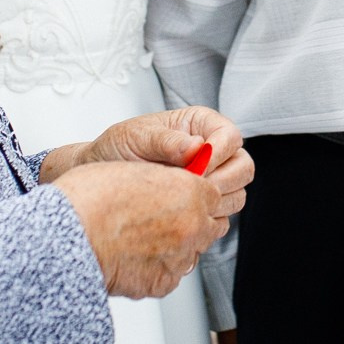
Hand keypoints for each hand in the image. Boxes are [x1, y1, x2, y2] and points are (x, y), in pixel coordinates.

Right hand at [53, 160, 228, 298]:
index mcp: (190, 192)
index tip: (184, 196)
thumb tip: (175, 185)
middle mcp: (192, 226)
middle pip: (210, 225)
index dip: (196, 195)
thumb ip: (168, 179)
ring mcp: (179, 258)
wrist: (69, 235)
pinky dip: (157, 268)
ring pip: (191, 252)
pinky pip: (170, 275)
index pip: (214, 194)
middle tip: (166, 217)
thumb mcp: (137, 170)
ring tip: (143, 238)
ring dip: (177, 246)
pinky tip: (135, 256)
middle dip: (194, 221)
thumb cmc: (92, 198)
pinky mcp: (162, 283)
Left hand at [78, 107, 251, 208]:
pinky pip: (221, 215)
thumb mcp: (136, 137)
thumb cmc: (118, 148)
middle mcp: (212, 151)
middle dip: (223, 181)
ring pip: (237, 194)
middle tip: (193, 190)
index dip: (220, 153)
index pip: (230, 136)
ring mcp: (211, 179)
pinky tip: (182, 215)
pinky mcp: (203, 203)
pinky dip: (207, 219)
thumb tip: (196, 147)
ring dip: (216, 202)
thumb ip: (166, 141)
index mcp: (201, 125)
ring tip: (183, 202)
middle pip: (243, 167)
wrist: (100, 173)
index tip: (198, 167)